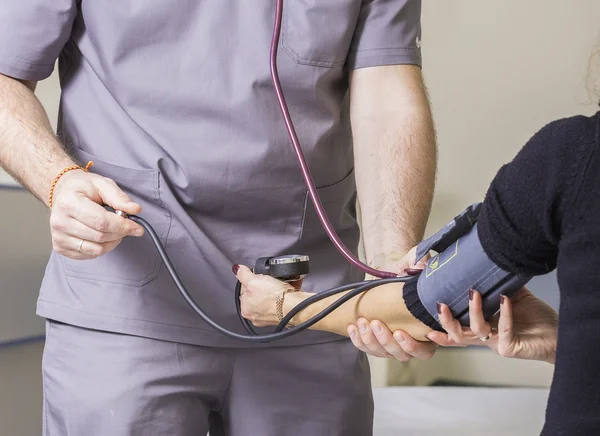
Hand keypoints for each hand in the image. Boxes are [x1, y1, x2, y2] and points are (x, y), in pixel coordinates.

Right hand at [50, 169, 143, 259]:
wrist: (63, 192)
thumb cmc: (83, 188)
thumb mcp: (102, 184)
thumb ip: (119, 197)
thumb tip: (135, 209)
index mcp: (68, 203)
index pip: (101, 221)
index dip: (123, 226)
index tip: (137, 227)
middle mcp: (60, 222)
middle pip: (100, 237)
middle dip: (120, 233)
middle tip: (126, 225)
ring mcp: (58, 237)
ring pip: (97, 249)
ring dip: (113, 242)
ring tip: (114, 230)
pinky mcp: (60, 248)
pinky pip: (90, 255)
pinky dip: (102, 247)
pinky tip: (102, 235)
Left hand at [234, 265, 298, 326]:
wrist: (294, 308)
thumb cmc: (273, 297)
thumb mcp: (254, 281)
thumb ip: (243, 274)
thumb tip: (236, 269)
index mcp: (245, 308)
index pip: (245, 289)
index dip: (252, 280)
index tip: (260, 277)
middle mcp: (256, 315)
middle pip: (258, 293)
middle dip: (265, 285)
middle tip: (271, 280)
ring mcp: (270, 316)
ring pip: (271, 297)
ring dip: (276, 288)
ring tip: (282, 283)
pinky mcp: (283, 314)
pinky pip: (282, 300)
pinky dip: (286, 293)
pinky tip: (290, 286)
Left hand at [347, 246, 436, 360]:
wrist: (388, 273)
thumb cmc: (403, 271)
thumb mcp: (411, 262)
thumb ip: (418, 261)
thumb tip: (420, 262)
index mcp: (427, 328)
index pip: (425, 349)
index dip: (413, 345)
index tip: (399, 333)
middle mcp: (412, 339)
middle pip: (402, 354)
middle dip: (386, 340)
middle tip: (376, 323)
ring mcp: (393, 343)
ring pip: (383, 352)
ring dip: (370, 340)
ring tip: (362, 322)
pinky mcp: (377, 341)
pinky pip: (368, 347)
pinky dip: (359, 340)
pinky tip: (352, 327)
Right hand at [428, 287, 557, 363]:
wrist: (559, 334)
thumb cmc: (536, 318)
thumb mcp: (512, 297)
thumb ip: (497, 285)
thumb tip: (486, 261)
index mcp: (482, 328)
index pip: (456, 330)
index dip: (440, 329)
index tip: (424, 321)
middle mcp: (486, 338)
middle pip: (457, 334)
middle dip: (446, 321)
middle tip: (440, 304)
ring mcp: (497, 344)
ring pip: (476, 330)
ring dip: (473, 311)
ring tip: (474, 293)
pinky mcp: (511, 348)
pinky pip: (502, 330)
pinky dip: (503, 313)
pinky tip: (505, 299)